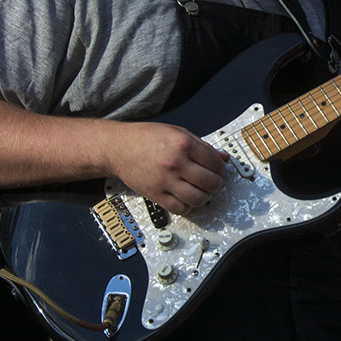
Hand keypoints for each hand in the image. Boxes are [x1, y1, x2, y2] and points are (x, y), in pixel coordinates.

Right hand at [110, 122, 228, 215]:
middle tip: (212, 181)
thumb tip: (223, 158)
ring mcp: (165, 180)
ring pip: (198, 198)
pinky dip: (188, 207)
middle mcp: (175, 163)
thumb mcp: (177, 132)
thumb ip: (202, 145)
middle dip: (216, 183)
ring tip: (200, 191)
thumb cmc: (145, 138)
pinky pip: (180, 209)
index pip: (215, 162)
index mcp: (182, 144)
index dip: (220, 167)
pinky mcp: (155, 194)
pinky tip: (187, 199)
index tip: (217, 169)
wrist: (118, 147)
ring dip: (204, 197)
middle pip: (210, 182)